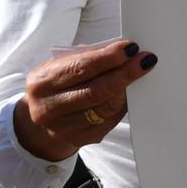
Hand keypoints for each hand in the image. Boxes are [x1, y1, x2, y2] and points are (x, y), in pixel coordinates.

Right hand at [11, 40, 157, 161]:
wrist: (42, 114)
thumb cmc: (57, 83)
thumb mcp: (59, 66)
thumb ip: (86, 57)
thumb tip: (122, 51)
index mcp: (41, 83)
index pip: (79, 68)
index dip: (108, 58)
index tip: (130, 48)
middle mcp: (48, 108)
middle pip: (96, 91)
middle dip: (124, 73)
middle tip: (145, 61)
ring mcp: (63, 128)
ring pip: (106, 108)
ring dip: (127, 89)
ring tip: (140, 73)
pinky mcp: (79, 139)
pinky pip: (109, 121)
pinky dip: (122, 105)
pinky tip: (129, 93)